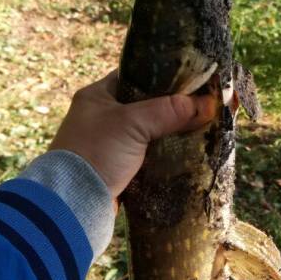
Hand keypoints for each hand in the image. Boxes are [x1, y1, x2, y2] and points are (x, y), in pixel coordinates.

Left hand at [50, 71, 215, 199]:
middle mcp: (100, 116)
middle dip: (171, 108)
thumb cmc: (97, 152)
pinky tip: (184, 151)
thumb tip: (207, 103)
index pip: (135, 76)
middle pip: (144, 105)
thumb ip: (168, 111)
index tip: (191, 81)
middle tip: (201, 106)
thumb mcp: (133, 124)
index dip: (163, 77)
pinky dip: (162, 152)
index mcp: (97, 96)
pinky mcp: (115, 166)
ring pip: (147, 131)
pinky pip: (145, 153)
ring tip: (199, 127)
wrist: (73, 203)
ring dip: (168, 132)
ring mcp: (107, 142)